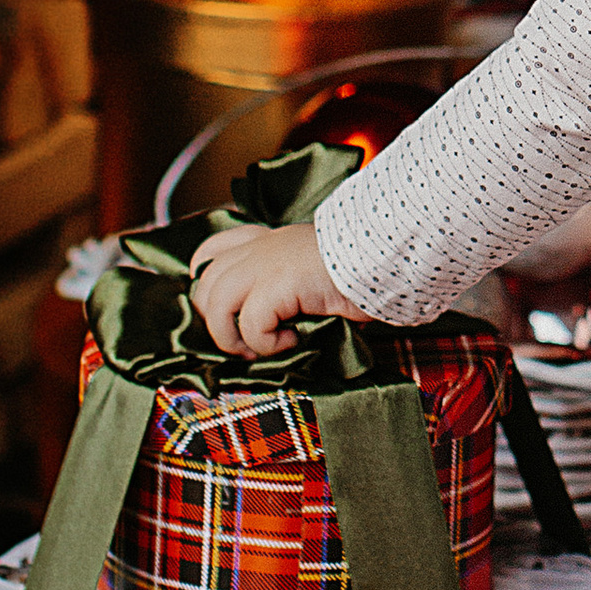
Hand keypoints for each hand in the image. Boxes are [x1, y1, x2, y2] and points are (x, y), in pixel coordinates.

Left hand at [190, 220, 365, 360]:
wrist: (385, 253)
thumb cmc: (362, 267)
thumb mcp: (314, 271)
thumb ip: (289, 288)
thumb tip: (278, 326)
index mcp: (268, 240)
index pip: (213, 250)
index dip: (207, 282)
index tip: (226, 311)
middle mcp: (260, 246)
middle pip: (205, 282)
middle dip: (214, 321)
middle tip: (243, 343)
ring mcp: (265, 262)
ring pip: (215, 302)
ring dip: (231, 336)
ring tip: (258, 349)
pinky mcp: (277, 283)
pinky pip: (251, 323)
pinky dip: (267, 342)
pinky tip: (293, 339)